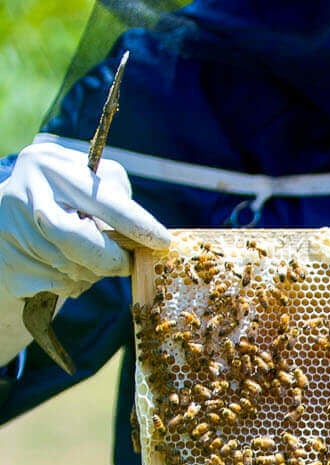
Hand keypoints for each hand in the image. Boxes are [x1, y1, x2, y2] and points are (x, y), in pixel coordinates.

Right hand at [1, 140, 171, 303]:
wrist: (7, 212)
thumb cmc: (65, 194)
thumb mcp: (88, 180)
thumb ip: (115, 198)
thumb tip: (146, 236)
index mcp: (48, 163)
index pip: (100, 197)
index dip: (135, 223)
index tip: (162, 240)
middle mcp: (23, 191)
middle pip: (76, 238)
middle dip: (110, 258)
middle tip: (129, 264)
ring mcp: (8, 226)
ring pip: (66, 266)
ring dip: (91, 272)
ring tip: (92, 262)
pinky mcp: (4, 258)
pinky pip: (52, 283)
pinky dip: (71, 284)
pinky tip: (69, 271)